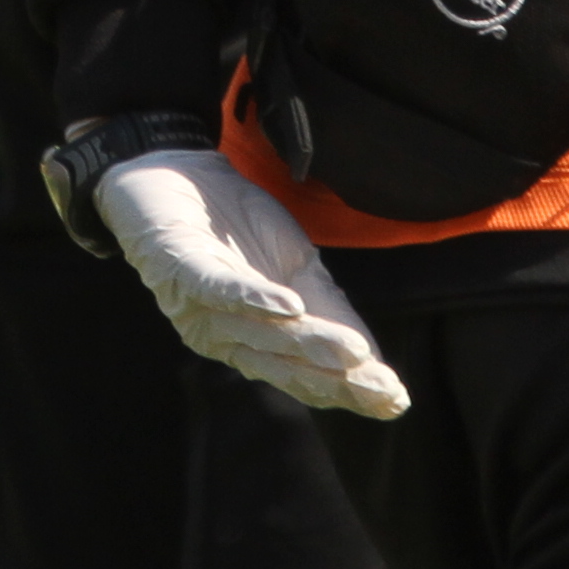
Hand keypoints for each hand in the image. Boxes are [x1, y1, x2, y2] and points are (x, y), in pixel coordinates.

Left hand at [93, 148, 410, 418]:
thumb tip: (369, 358)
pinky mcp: (179, 265)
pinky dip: (253, 298)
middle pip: (285, 364)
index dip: (348, 389)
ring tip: (353, 354)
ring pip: (259, 333)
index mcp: (252, 339)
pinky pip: (216, 287)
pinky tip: (289, 307)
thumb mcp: (292, 264)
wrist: (172, 168)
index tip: (397, 400)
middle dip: (336, 380)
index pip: (304, 374)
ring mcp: (198, 305)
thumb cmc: (233, 223)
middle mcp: (223, 334)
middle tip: (383, 389)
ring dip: (307, 343)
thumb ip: (324, 307)